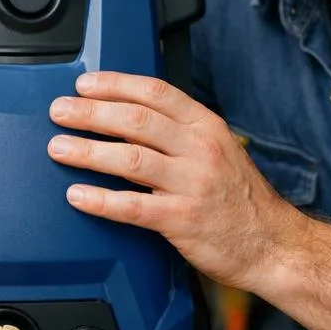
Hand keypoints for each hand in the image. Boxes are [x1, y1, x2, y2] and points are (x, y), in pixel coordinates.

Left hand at [46, 70, 301, 292]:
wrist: (272, 244)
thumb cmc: (239, 198)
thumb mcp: (218, 150)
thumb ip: (178, 132)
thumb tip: (125, 115)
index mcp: (206, 127)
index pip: (155, 92)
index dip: (115, 85)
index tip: (84, 84)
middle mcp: (200, 149)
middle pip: (135, 120)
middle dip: (90, 113)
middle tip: (60, 112)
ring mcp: (192, 184)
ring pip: (130, 158)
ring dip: (87, 151)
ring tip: (59, 148)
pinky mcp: (183, 219)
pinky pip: (133, 207)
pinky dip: (100, 200)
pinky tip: (78, 195)